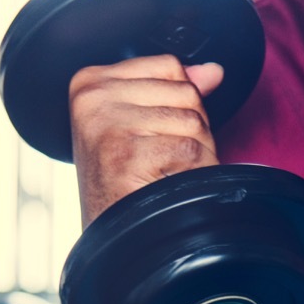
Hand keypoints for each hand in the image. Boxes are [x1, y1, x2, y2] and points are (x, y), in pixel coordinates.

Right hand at [68, 55, 224, 226]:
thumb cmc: (120, 182)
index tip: (156, 132)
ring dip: (195, 154)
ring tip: (165, 173)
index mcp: (89, 82)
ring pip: (193, 120)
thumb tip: (214, 70)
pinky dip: (193, 173)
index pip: (168, 66)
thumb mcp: (139, 123)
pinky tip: (168, 184)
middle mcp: (92, 98)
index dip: (179, 103)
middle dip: (191, 129)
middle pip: (185, 91)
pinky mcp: (126, 154)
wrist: (108, 238)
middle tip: (164, 159)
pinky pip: (191, 150)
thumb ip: (173, 90)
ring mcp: (106, 125)